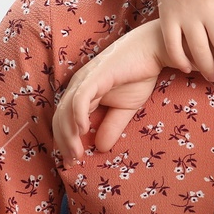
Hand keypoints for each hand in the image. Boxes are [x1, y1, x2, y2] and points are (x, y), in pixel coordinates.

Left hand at [53, 21, 166, 160]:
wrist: (153, 50)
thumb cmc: (139, 75)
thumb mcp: (125, 109)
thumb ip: (112, 126)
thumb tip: (101, 148)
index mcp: (82, 93)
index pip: (64, 120)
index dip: (65, 142)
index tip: (71, 163)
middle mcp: (78, 85)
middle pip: (60, 118)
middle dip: (63, 143)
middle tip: (71, 163)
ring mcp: (85, 79)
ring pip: (66, 110)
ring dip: (69, 135)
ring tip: (76, 153)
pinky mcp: (97, 75)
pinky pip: (81, 97)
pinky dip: (78, 115)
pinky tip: (83, 130)